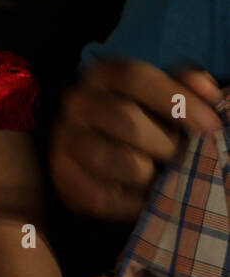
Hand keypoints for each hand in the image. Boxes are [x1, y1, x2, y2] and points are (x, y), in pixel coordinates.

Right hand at [49, 59, 222, 220]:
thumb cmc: (144, 120)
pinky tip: (144, 193)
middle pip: (126, 119)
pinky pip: (112, 197)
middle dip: (167, 144)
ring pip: (124, 163)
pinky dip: (138, 201)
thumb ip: (185, 87)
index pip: (134, 77)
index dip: (176, 99)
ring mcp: (65, 140)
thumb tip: (208, 92)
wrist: (102, 156)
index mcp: (102, 75)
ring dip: (154, 175)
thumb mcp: (162, 97)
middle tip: (184, 158)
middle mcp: (77, 103)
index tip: (211, 125)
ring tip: (162, 176)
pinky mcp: (66, 179)